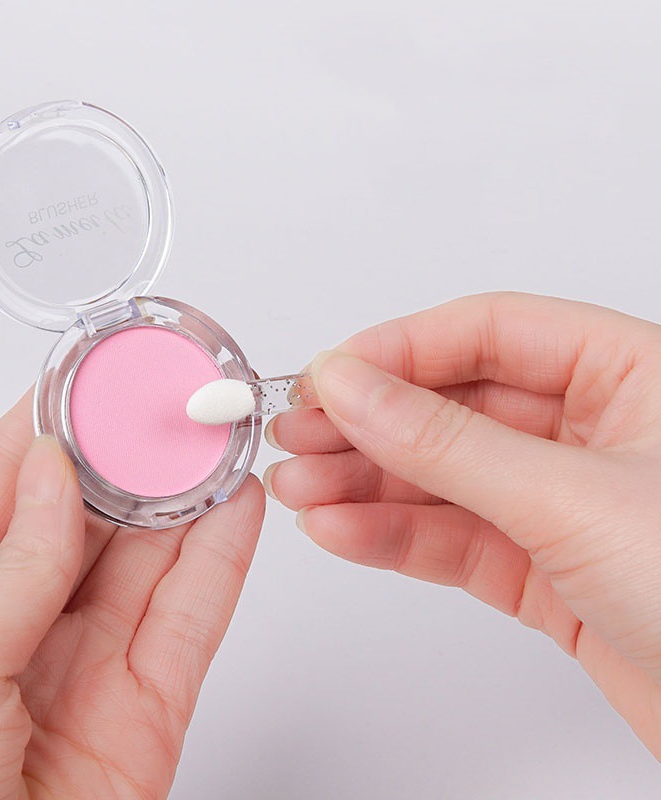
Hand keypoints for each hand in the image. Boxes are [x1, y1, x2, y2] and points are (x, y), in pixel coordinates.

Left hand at [0, 392, 264, 798]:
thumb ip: (13, 567)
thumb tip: (58, 473)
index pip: (3, 484)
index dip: (54, 422)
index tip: (98, 374)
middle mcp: (13, 622)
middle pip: (89, 513)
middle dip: (134, 452)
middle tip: (175, 398)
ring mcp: (86, 660)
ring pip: (149, 555)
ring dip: (187, 493)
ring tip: (218, 435)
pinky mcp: (148, 701)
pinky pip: (191, 615)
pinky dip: (221, 557)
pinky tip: (238, 506)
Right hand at [265, 292, 660, 759]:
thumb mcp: (572, 498)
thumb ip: (449, 443)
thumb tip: (356, 389)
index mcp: (627, 374)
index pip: (488, 332)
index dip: (399, 350)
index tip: (329, 375)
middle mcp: (592, 431)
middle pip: (452, 405)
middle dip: (368, 422)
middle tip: (299, 433)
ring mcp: (560, 502)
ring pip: (443, 476)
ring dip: (364, 483)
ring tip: (299, 488)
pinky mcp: (542, 569)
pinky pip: (452, 538)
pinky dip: (393, 536)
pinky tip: (340, 529)